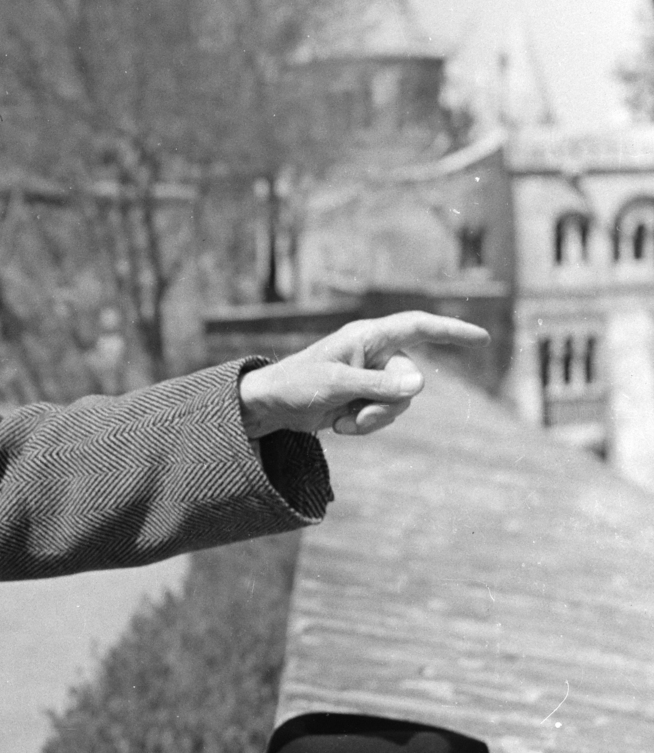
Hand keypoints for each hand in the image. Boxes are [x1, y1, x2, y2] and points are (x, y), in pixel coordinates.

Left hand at [237, 311, 488, 438]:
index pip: (418, 328)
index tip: (481, 339)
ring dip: (372, 419)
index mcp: (367, 338)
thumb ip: (377, 385)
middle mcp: (374, 354)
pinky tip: (338, 424)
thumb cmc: (296, 384)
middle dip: (387, 405)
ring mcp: (371, 377)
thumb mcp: (336, 385)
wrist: (271, 406)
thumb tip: (418, 386)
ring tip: (341, 421)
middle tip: (354, 416)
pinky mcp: (365, 397)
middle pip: (410, 380)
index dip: (451, 332)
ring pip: (400, 402)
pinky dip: (364, 425)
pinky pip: (384, 415)